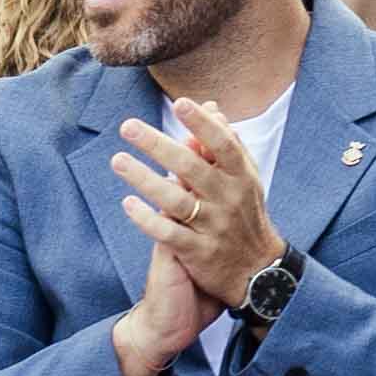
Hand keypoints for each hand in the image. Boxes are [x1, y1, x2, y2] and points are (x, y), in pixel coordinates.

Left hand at [113, 100, 285, 347]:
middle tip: (127, 126)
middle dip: (158, 145)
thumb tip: (211, 109)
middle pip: (191, 167)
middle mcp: (228, 199)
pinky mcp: (198, 251)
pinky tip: (128, 204)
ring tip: (118, 160)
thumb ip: (227, 144)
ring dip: (145, 179)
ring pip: (176, 200)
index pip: (222, 145)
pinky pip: (169, 234)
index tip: (180, 104)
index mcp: (240, 177)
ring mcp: (213, 226)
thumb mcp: (245, 178)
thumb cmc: (245, 214)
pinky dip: (148, 219)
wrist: (258, 271)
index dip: (202, 124)